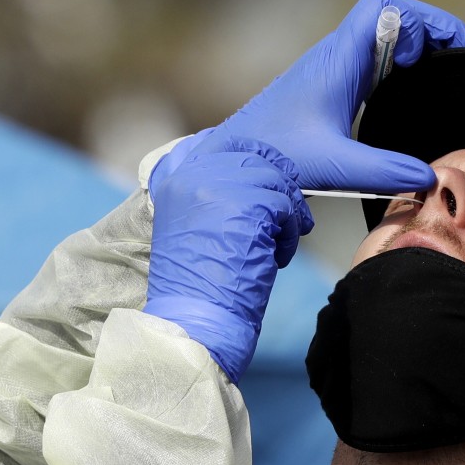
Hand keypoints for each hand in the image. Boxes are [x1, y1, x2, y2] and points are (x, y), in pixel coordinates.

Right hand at [143, 134, 312, 382]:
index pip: (217, 143)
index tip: (266, 179)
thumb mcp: (192, 230)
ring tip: (278, 245)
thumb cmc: (197, 288)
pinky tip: (279, 258)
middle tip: (286, 219)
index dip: (249, 157)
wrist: (194, 321)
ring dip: (286, 215)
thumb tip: (252, 182)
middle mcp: (192, 175)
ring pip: (274, 182)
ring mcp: (219, 187)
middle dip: (277, 188)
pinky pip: (285, 207)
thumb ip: (213, 197)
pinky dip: (290, 234)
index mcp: (174, 179)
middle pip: (253, 159)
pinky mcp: (247, 205)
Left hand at [150, 0, 464, 196]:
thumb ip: (384, 172)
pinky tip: (408, 96)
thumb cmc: (276, 155)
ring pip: (382, 37)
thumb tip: (427, 177)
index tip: (437, 55)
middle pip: (391, 17)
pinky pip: (373, 61)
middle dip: (429, 32)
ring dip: (414, 49)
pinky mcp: (331, 88)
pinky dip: (398, 68)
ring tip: (441, 77)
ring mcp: (333, 70)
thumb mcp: (336, 167)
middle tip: (457, 64)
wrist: (235, 161)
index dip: (418, 20)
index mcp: (339, 59)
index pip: (383, 6)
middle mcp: (337, 56)